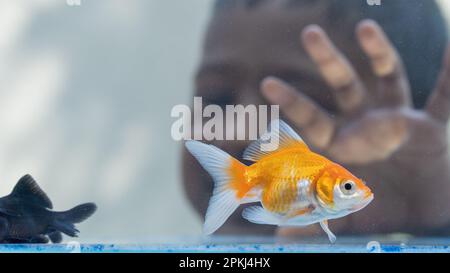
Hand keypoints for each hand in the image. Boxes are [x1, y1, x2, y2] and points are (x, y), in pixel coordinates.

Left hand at [262, 20, 449, 234]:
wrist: (417, 219)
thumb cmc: (375, 214)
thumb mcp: (343, 217)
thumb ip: (313, 222)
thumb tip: (281, 237)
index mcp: (340, 144)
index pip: (310, 118)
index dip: (292, 101)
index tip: (267, 82)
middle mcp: (365, 125)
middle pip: (342, 85)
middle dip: (327, 59)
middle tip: (310, 32)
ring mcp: (397, 122)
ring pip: (387, 77)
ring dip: (378, 50)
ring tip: (366, 25)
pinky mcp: (431, 128)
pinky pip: (445, 96)